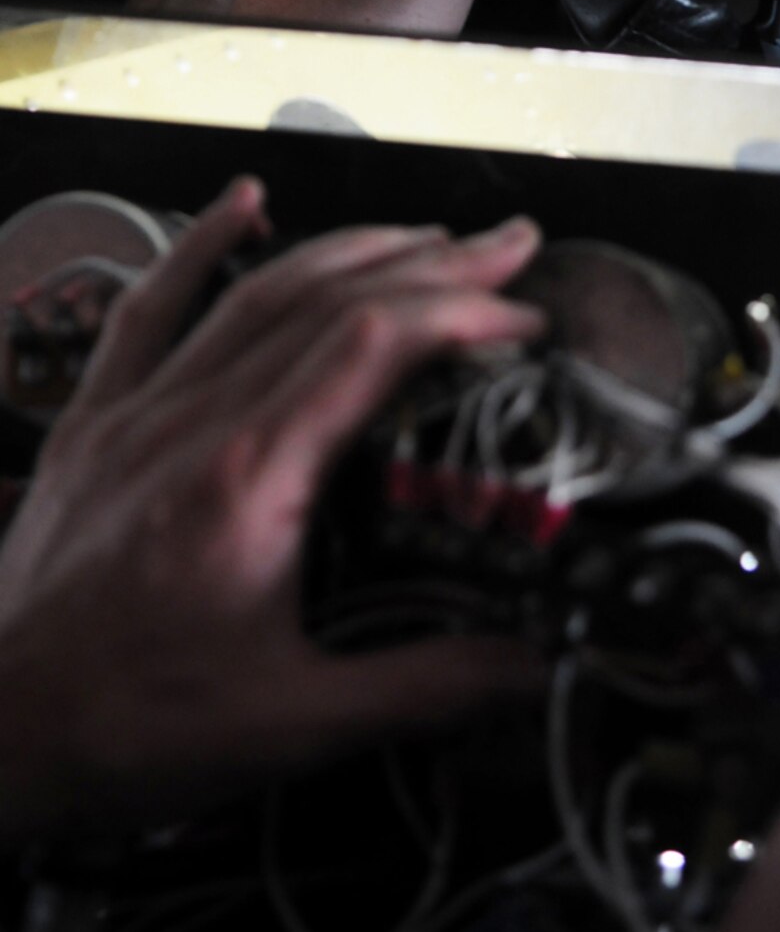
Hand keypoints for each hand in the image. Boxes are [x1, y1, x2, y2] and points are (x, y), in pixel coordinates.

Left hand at [0, 178, 547, 842]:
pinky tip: (243, 202)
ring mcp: (139, 413)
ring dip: (352, 248)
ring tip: (427, 233)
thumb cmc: (126, 729)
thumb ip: (423, 688)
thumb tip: (531, 668)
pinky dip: (200, 244)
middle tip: (510, 247)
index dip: (459, 313)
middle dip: (434, 263)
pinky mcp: (97, 424)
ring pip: (257, 292)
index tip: (523, 317)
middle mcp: (195, 422)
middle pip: (330, 300)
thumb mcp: (295, 725)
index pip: (371, 346)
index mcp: (249, 479)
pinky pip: (149, 309)